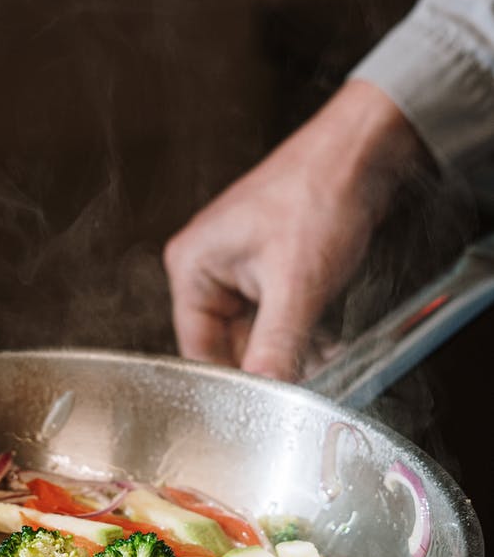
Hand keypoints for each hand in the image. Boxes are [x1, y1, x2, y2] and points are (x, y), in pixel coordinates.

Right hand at [163, 80, 431, 380]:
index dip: (234, 379)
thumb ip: (275, 346)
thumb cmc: (319, 193)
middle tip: (304, 384)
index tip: (265, 404)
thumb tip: (265, 395)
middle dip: (269, 365)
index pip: (198, 349)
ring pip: (259, 333)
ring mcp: (241, 266)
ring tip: (323, 361)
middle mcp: (209, 267)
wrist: (363, 151)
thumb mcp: (296, 285)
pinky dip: (302, 332)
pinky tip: (327, 342)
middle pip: (230, 344)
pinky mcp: (271, 266)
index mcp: (192, 267)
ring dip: (290, 351)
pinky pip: (279, 316)